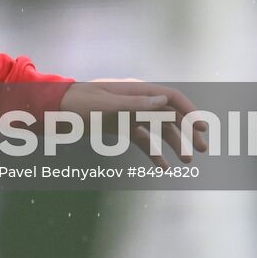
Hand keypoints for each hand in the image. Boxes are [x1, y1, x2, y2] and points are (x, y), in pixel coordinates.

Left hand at [59, 78, 207, 168]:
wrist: (53, 111)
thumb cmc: (77, 104)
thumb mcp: (105, 105)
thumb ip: (134, 104)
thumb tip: (164, 100)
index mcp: (135, 90)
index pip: (171, 97)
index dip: (189, 111)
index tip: (203, 128)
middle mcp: (135, 101)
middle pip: (169, 114)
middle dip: (188, 131)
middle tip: (201, 150)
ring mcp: (128, 114)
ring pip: (159, 130)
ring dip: (174, 144)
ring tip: (187, 162)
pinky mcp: (120, 127)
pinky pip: (143, 140)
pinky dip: (154, 153)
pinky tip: (163, 167)